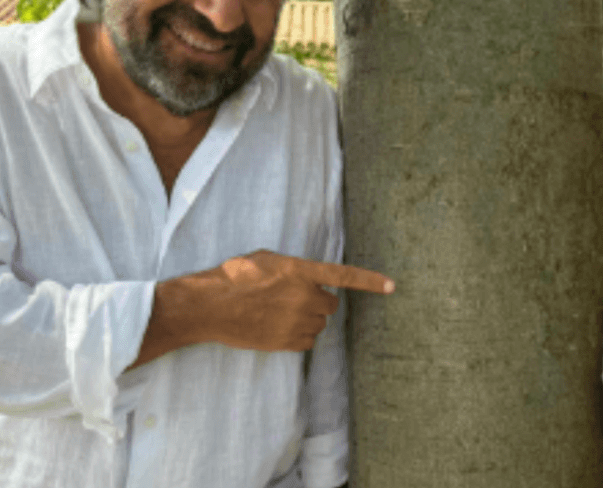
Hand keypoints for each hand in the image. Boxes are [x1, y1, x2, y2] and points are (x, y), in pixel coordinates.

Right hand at [196, 250, 393, 351]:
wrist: (211, 306)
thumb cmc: (234, 277)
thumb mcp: (267, 259)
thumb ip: (293, 269)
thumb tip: (305, 278)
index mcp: (300, 271)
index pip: (343, 276)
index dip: (370, 281)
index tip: (392, 286)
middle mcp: (303, 297)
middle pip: (330, 305)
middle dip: (318, 302)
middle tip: (295, 299)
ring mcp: (296, 321)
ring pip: (319, 325)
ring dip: (308, 320)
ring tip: (280, 313)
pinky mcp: (287, 342)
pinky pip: (308, 342)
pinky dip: (299, 336)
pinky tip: (278, 328)